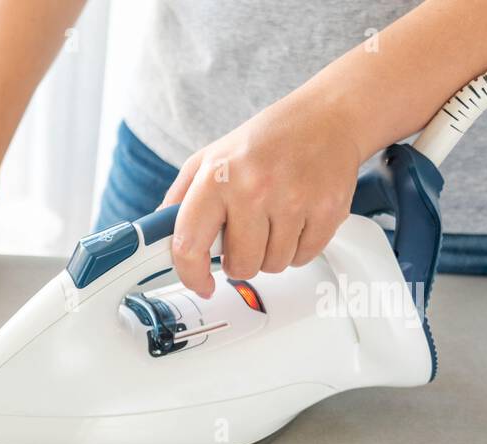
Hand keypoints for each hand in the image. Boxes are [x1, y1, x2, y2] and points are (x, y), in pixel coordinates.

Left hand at [160, 95, 364, 297]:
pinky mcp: (328, 210)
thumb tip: (159, 237)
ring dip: (270, 253)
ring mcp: (294, 200)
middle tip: (245, 234)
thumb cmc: (266, 140)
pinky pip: (303, 257)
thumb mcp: (209, 158)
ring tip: (273, 219)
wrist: (327, 117)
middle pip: (240, 266)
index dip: (191, 275)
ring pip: (273, 265)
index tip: (199, 283)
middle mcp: (254, 188)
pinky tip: (296, 218)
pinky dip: (298, 247)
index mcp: (217, 176)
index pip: (189, 246)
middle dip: (240, 259)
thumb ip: (179, 200)